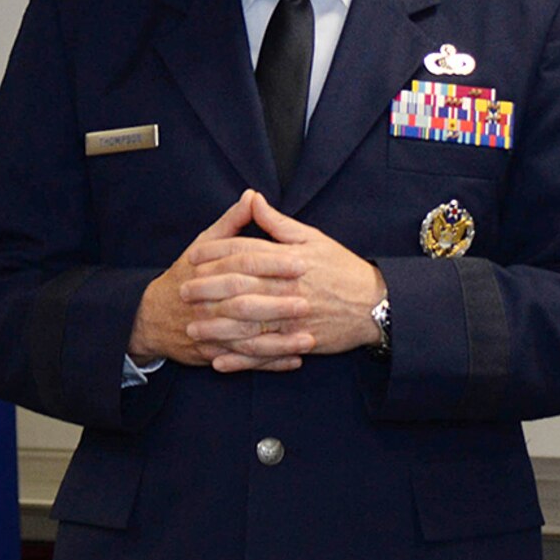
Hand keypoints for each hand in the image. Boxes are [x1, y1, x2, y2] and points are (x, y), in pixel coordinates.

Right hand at [129, 192, 312, 371]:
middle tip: (308, 303)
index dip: (273, 263)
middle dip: (278, 305)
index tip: (302, 263)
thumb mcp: (203, 244)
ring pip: (247, 338)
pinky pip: (244, 362)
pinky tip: (294, 360)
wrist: (152, 317)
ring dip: (279, 342)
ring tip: (309, 340)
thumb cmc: (185, 275)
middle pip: (245, 302)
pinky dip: (270, 364)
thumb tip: (253, 196)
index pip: (243, 263)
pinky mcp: (213, 354)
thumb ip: (232, 223)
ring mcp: (209, 331)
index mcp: (208, 270)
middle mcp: (208, 301)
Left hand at [181, 191, 386, 366]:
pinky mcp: (300, 342)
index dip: (216, 254)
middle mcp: (288, 288)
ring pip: (248, 324)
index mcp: (290, 260)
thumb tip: (253, 199)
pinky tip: (220, 360)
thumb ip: (279, 223)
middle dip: (208, 291)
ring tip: (193, 329)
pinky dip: (241, 359)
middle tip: (183, 292)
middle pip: (240, 288)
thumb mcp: (313, 238)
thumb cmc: (343, 269)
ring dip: (217, 328)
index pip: (245, 253)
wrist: (377, 305)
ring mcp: (294, 318)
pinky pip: (265, 352)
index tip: (193, 256)